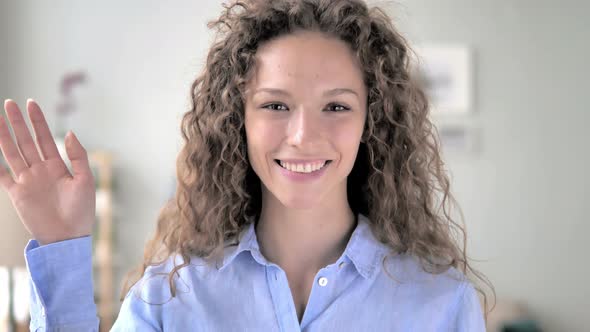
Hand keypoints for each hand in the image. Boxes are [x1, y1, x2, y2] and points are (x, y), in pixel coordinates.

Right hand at [0, 99, 95, 244]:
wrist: (68, 238)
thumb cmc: (81, 211)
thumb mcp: (85, 180)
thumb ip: (78, 156)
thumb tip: (70, 132)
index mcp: (57, 166)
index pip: (44, 138)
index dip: (38, 121)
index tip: (31, 103)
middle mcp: (40, 171)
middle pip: (26, 141)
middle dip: (18, 122)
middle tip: (10, 103)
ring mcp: (27, 181)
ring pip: (12, 153)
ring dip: (4, 136)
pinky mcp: (17, 195)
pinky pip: (1, 177)